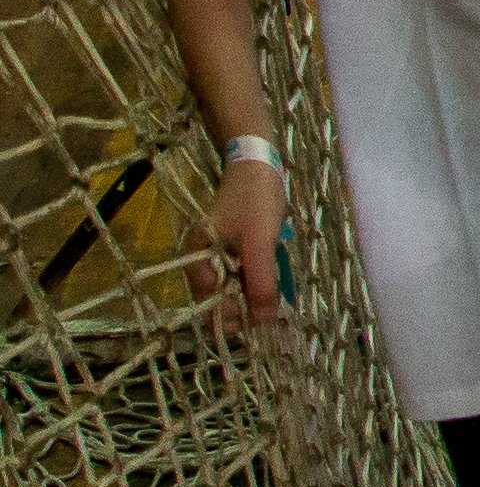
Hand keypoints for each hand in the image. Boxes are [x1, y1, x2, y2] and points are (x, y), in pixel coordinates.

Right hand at [204, 156, 283, 326]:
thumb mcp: (260, 243)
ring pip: (233, 290)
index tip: (263, 322)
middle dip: (246, 309)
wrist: (257, 164)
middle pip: (220, 302)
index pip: (209, 308)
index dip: (234, 320)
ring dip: (253, 296)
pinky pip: (241, 276)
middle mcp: (200, 264)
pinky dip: (255, 281)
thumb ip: (260, 281)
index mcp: (196, 262)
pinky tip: (273, 281)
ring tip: (277, 298)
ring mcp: (214, 257)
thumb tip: (262, 321)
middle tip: (275, 311)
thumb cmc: (254, 201)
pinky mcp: (230, 251)